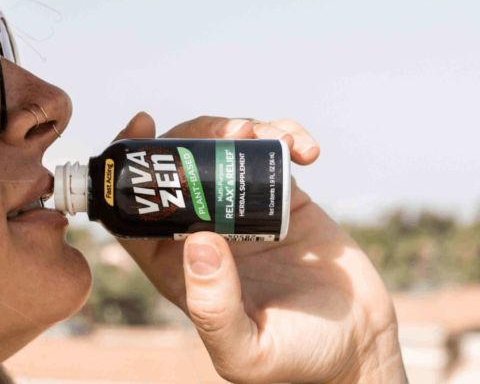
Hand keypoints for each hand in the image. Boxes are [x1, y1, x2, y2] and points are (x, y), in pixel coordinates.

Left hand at [113, 112, 404, 383]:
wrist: (358, 346)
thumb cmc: (296, 360)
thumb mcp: (247, 351)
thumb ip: (213, 309)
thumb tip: (197, 240)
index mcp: (176, 264)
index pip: (134, 211)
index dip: (129, 168)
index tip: (142, 128)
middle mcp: (203, 232)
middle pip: (178, 167)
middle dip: (195, 136)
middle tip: (229, 131)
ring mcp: (242, 211)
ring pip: (223, 152)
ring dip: (240, 129)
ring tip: (268, 135)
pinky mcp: (282, 199)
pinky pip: (272, 155)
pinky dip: (285, 138)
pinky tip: (305, 151)